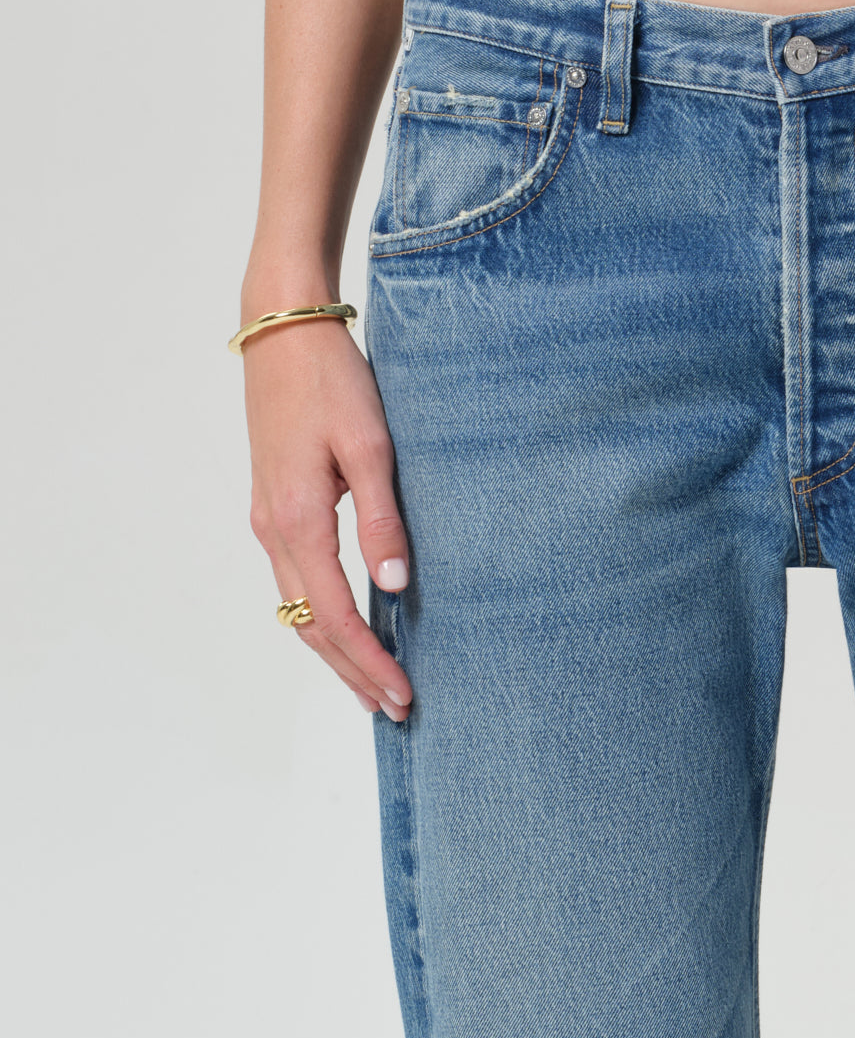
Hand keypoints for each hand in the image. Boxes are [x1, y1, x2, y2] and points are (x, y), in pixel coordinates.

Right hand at [242, 315, 412, 720]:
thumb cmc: (331, 380)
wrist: (282, 330)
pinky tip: (347, 624)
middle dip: (352, 671)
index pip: (334, 615)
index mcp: (298, 519)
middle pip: (309, 626)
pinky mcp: (274, 505)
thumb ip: (382, 519)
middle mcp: (274, 529)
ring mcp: (268, 519)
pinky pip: (295, 581)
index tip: (402, 693)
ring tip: (372, 683)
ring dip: (335, 650)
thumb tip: (395, 587)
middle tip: (394, 707)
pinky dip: (321, 616)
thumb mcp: (369, 446)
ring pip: (297, 607)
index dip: (369, 660)